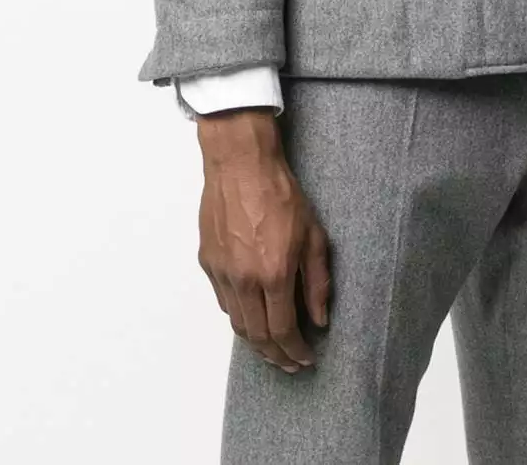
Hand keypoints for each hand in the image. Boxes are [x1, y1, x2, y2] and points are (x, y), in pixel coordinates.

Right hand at [195, 108, 330, 372]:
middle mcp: (243, 279)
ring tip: (272, 347)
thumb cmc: (281, 193)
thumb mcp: (313, 234)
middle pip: (257, 336)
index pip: (282, 331)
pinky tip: (253, 314)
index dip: (295, 351)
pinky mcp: (208, 261)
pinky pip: (223, 300)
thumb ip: (317, 281)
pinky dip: (239, 315)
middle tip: (290, 363)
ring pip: (237, 322)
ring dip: (255, 341)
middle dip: (276, 356)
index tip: (306, 358)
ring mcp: (222, 272)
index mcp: (273, 273)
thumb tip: (319, 319)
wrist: (241, 164)